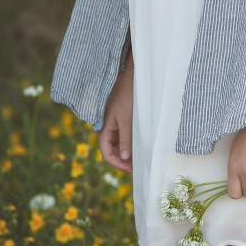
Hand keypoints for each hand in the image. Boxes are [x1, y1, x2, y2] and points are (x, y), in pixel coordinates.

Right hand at [98, 51, 133, 173]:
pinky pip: (123, 136)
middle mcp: (105, 129)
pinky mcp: (119, 119)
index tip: (134, 169)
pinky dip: (131, 142)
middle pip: (112, 152)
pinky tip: (141, 144)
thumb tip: (125, 159)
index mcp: (103, 130)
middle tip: (140, 165)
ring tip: (142, 156)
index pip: (107, 155)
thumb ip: (126, 140)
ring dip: (129, 152)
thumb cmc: (126, 96)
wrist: (128, 76)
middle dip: (124, 161)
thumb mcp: (126, 120)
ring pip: (119, 145)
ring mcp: (112, 125)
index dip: (119, 165)